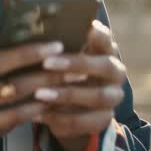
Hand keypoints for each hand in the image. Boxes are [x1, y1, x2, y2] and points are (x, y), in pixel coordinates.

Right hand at [0, 41, 65, 150]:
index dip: (28, 54)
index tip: (53, 46)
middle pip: (14, 89)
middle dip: (47, 77)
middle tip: (73, 68)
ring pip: (15, 115)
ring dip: (40, 102)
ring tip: (64, 92)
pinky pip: (1, 133)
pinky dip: (17, 121)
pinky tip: (34, 112)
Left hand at [34, 20, 126, 150]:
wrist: (74, 106)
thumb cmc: (63, 70)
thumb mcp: (63, 56)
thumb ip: (58, 45)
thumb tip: (34, 28)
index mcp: (107, 51)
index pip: (107, 38)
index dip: (98, 34)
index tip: (83, 28)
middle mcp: (115, 73)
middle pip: (105, 66)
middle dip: (75, 64)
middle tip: (46, 63)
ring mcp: (113, 97)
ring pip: (97, 96)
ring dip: (66, 95)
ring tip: (38, 94)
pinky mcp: (103, 120)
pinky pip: (84, 122)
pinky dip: (59, 119)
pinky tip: (37, 114)